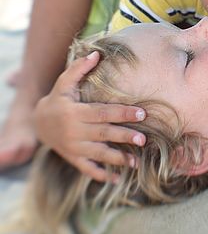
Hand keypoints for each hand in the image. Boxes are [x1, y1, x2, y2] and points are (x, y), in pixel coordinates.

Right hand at [34, 51, 146, 181]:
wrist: (38, 123)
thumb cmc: (58, 99)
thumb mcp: (64, 83)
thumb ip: (79, 68)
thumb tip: (97, 54)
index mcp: (76, 112)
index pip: (103, 112)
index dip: (123, 112)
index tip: (142, 113)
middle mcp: (75, 131)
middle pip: (104, 134)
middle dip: (124, 137)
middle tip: (143, 139)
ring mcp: (74, 147)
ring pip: (98, 154)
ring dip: (117, 159)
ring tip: (136, 163)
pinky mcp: (74, 158)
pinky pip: (88, 169)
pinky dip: (101, 175)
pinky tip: (117, 179)